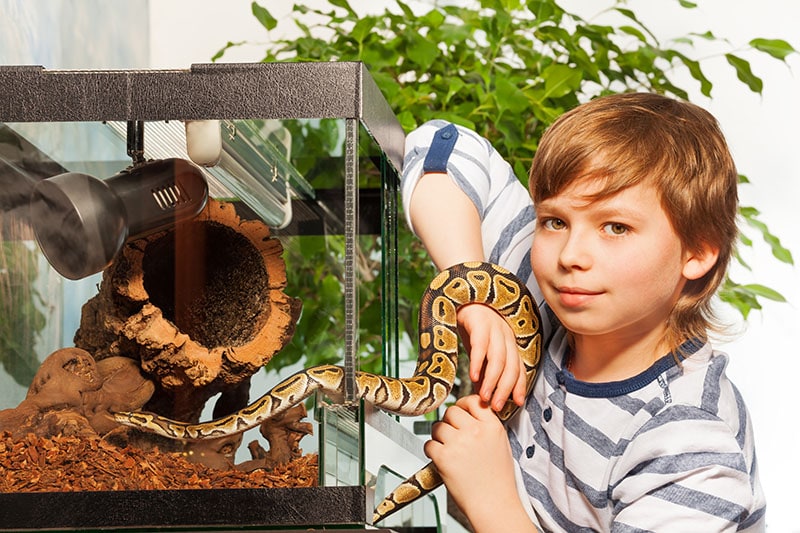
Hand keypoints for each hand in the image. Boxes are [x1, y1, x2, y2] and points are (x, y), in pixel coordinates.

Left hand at [424, 395, 534, 531]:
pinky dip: (432, 451)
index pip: (473, 401)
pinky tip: (442, 460)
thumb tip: (466, 413)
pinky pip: (429, 444)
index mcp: (492, 426)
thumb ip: (486, 426)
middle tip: (453, 437)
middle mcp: (475, 431)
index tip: (459, 412)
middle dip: (449, 423)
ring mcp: (458, 443)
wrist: (494, 504)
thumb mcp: (501, 444)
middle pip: (451, 412)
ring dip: (440, 437)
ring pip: (438, 427)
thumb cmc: (498, 479)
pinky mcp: (443, 457)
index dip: (463, 405)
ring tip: (449, 451)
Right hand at [458, 303, 526, 410]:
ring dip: (492, 380)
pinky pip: (481, 345)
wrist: (459, 294)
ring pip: (498, 358)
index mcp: (509, 341)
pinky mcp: (478, 321)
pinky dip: (478, 362)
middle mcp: (505, 334)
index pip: (519, 367)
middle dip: (505, 389)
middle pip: (511, 365)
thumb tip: (483, 392)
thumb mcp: (480, 346)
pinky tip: (473, 376)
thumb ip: (484, 367)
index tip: (516, 404)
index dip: (519, 386)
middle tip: (496, 406)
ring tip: (484, 396)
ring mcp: (493, 327)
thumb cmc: (470, 323)